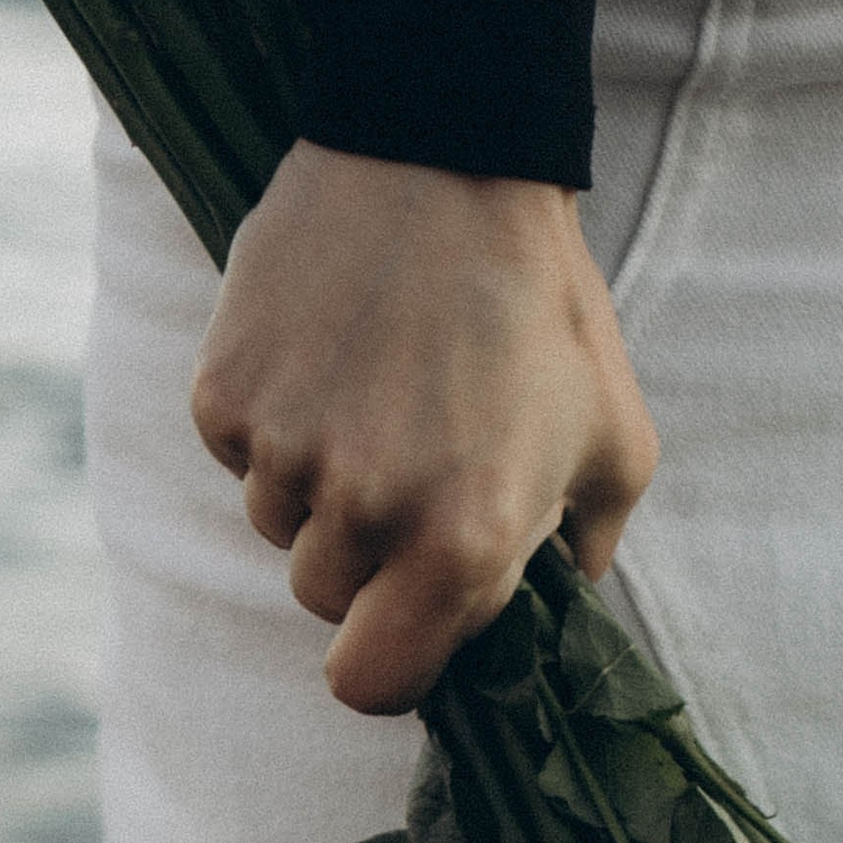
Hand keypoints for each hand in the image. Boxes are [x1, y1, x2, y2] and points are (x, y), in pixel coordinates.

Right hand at [191, 143, 659, 715]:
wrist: (446, 159)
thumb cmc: (547, 309)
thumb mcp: (615, 446)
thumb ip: (589, 554)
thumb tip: (559, 607)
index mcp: (462, 547)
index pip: (374, 683)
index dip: (387, 665)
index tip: (403, 626)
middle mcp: (364, 514)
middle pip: (325, 600)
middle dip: (361, 562)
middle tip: (408, 475)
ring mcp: (285, 450)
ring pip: (277, 524)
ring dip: (315, 488)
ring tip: (374, 398)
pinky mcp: (227, 389)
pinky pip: (236, 450)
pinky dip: (271, 421)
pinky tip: (325, 359)